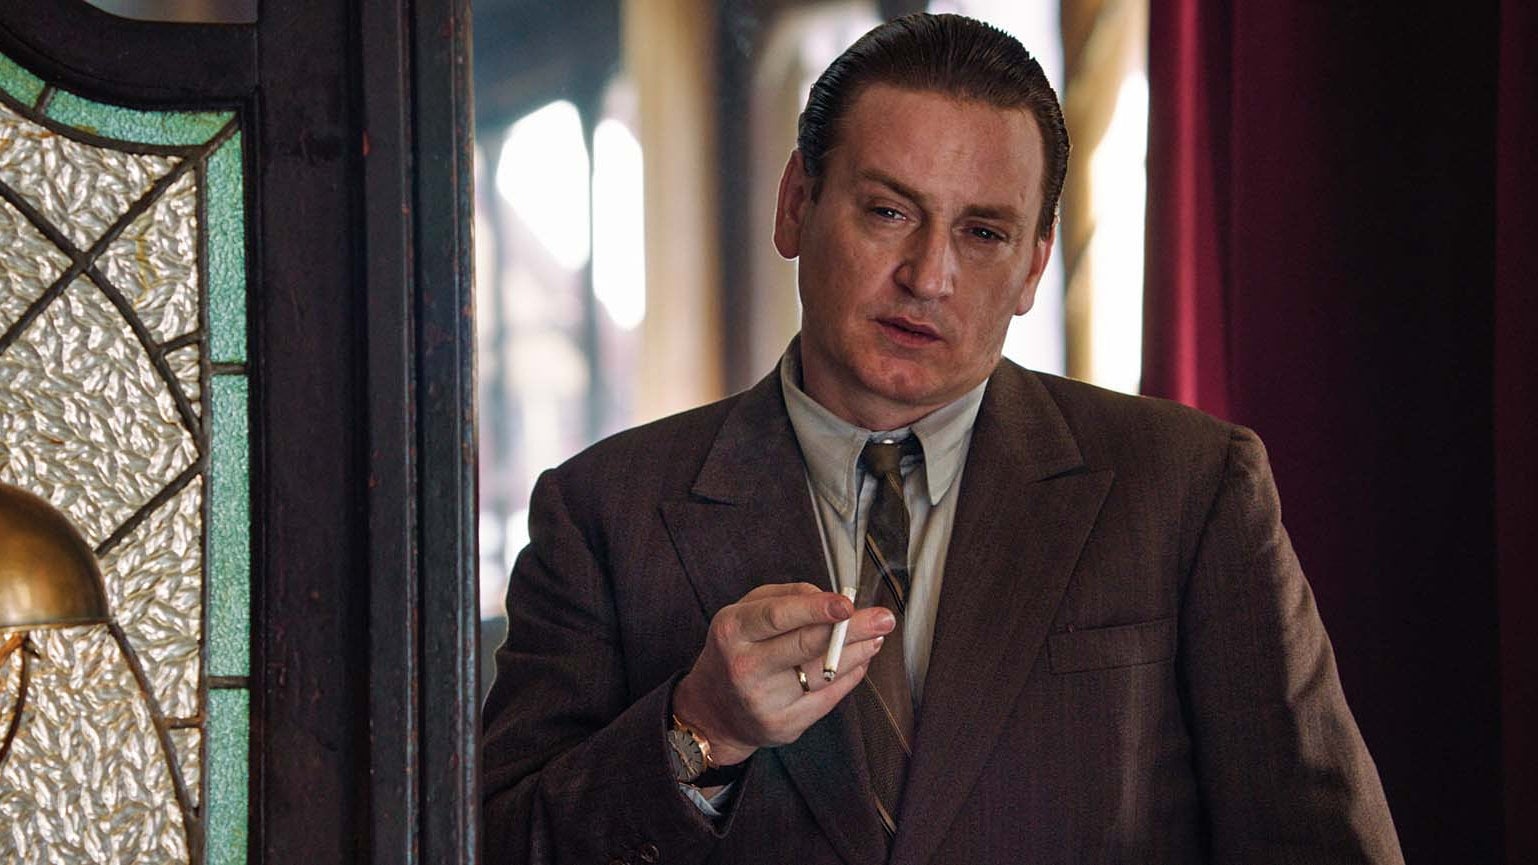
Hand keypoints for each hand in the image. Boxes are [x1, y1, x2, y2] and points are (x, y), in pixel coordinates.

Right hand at [672, 582, 896, 766]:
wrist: (713, 710)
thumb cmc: (737, 649)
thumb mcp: (745, 612)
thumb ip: (785, 596)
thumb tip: (830, 598)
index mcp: (733, 630)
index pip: (779, 616)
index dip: (816, 609)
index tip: (847, 604)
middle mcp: (745, 667)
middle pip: (807, 645)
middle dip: (852, 629)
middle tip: (884, 618)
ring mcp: (764, 700)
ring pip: (825, 672)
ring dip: (858, 651)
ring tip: (876, 636)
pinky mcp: (784, 726)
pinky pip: (828, 698)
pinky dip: (850, 676)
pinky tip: (861, 660)